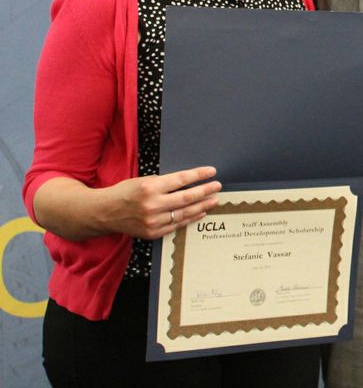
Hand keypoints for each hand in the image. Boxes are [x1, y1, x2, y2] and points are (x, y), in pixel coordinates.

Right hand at [99, 166, 221, 239]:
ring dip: (203, 205)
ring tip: (214, 200)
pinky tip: (201, 212)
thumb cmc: (125, 192)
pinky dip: (191, 218)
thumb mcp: (143, 181)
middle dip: (205, 191)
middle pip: (187, 197)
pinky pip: (177, 225)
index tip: (212, 172)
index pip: (181, 180)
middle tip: (217, 186)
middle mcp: (152, 205)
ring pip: (185, 213)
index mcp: (150, 188)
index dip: (199, 175)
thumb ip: (164, 183)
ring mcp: (153, 221)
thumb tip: (189, 182)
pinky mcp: (153, 233)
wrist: (104, 213)